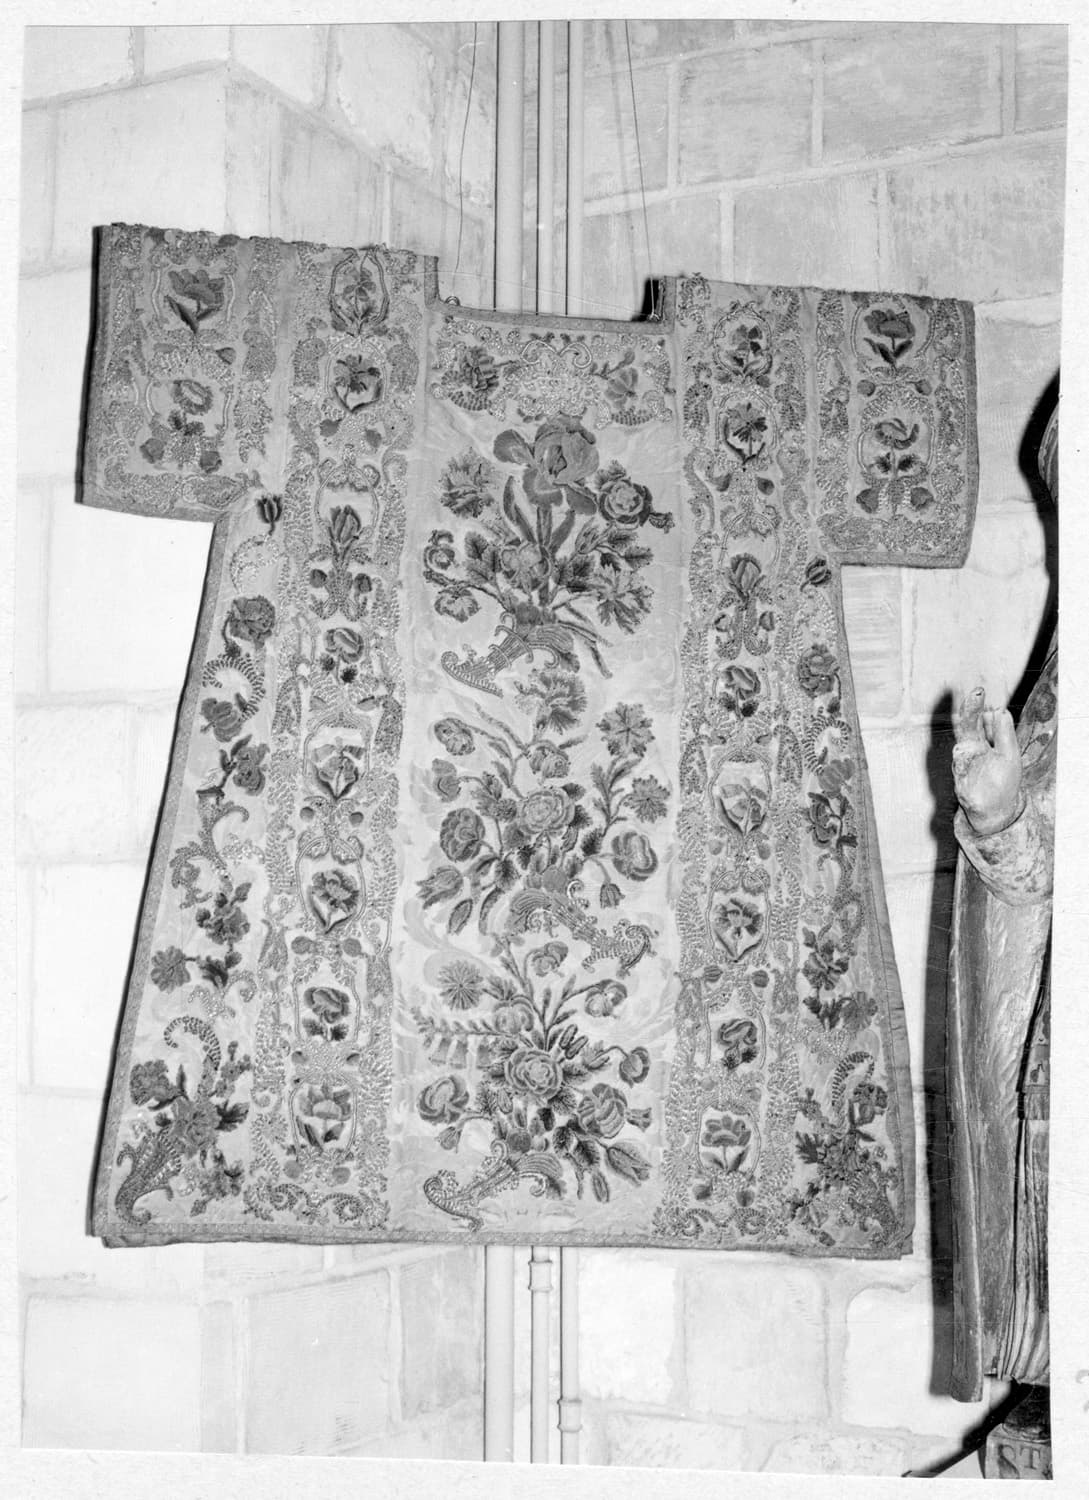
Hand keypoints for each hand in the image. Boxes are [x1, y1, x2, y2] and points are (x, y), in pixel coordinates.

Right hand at [952, 686, 1023, 835]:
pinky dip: (966, 743)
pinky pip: (961, 752)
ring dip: (968, 715)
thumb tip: (1001, 710)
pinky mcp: (960, 768)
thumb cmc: (1003, 783)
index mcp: (987, 741)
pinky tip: (971, 738)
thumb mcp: (1009, 755)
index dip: (989, 710)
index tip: (991, 701)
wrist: (993, 810)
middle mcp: (974, 745)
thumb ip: (1004, 734)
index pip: (987, 720)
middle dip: (973, 706)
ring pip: (964, 731)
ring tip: (974, 699)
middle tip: (978, 691)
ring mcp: (965, 755)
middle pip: (971, 721)